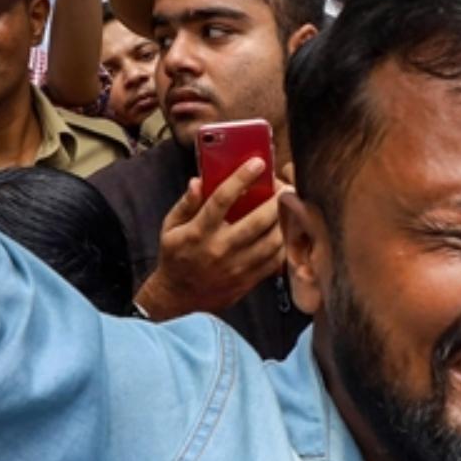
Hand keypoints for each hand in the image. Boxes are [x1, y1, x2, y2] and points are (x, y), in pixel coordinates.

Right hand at [136, 159, 286, 320]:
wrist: (178, 297)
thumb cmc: (176, 256)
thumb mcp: (171, 227)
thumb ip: (186, 204)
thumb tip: (198, 181)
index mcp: (198, 232)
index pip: (222, 199)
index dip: (241, 178)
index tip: (258, 163)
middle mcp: (220, 249)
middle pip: (257, 221)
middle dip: (277, 200)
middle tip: (285, 186)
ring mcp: (237, 267)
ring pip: (272, 241)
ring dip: (285, 220)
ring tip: (288, 205)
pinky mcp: (249, 279)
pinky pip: (276, 260)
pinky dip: (285, 243)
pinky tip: (285, 229)